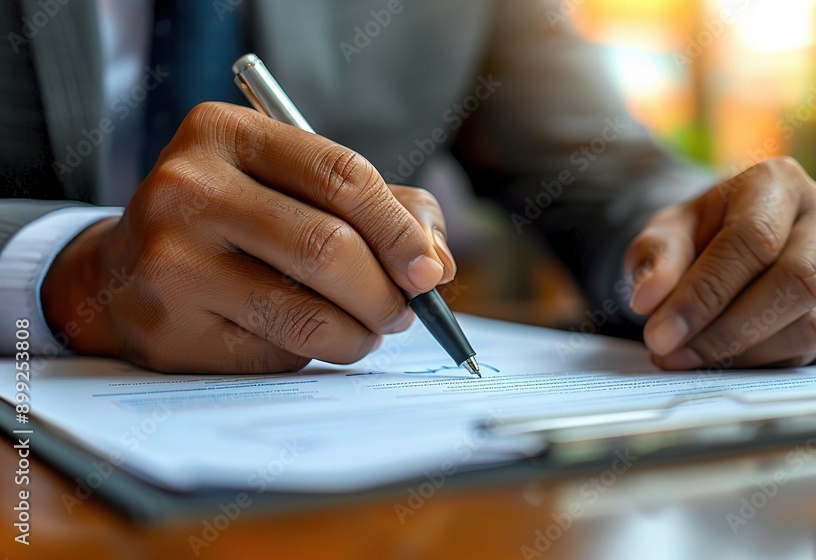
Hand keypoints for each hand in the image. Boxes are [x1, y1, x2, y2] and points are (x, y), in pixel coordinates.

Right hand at [41, 103, 455, 372]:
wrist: (123, 272)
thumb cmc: (235, 219)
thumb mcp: (297, 185)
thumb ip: (382, 208)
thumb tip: (437, 265)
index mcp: (225, 133)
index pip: (342, 176)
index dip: (400, 230)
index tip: (430, 271)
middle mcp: (188, 189)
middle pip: (328, 248)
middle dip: (386, 292)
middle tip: (403, 311)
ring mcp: (171, 261)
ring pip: (306, 313)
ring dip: (360, 333)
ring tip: (367, 329)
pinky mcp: (170, 328)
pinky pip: (276, 354)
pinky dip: (314, 354)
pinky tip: (307, 340)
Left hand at [625, 157, 815, 369]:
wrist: (731, 239)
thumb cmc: (701, 233)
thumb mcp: (668, 232)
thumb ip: (656, 258)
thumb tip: (649, 300)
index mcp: (778, 182)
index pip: (752, 239)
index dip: (705, 293)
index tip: (661, 332)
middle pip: (795, 281)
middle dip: (728, 329)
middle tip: (673, 353)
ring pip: (811, 322)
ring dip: (744, 352)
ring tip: (689, 358)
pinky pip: (815, 347)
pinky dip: (764, 362)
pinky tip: (722, 361)